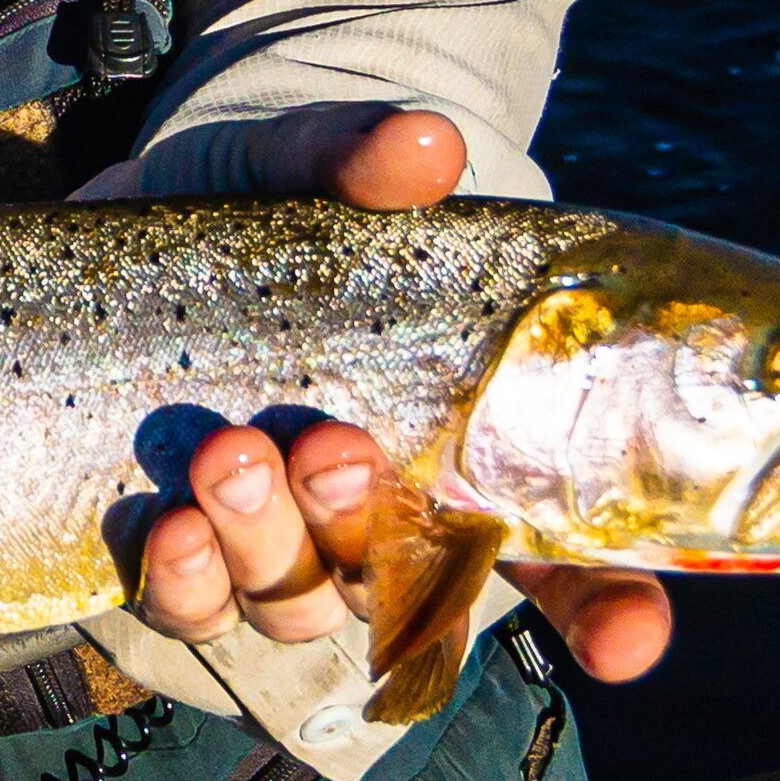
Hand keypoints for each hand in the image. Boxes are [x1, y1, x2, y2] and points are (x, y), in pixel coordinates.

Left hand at [101, 105, 672, 684]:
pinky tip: (164, 528)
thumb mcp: (312, 163)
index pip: (568, 563)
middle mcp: (379, 522)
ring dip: (266, 548)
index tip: (628, 638)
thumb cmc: (278, 208)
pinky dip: (179, 577)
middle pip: (405, 590)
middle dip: (365, 530)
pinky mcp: (176, 543)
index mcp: (464, 456)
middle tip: (335, 446)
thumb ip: (362, 156)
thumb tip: (427, 142)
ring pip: (292, 603)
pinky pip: (184, 602)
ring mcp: (276, 542)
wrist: (151, 216)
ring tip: (229, 460)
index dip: (609, 611)